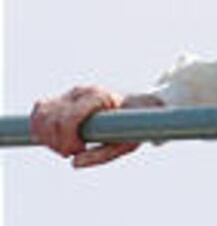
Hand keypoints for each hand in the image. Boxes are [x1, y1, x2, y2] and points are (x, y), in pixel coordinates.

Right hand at [31, 85, 163, 167]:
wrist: (138, 106)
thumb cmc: (134, 124)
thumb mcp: (126, 143)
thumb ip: (102, 155)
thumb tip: (74, 163)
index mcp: (100, 97)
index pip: (70, 117)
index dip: (68, 140)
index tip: (77, 152)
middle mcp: (82, 91)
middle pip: (53, 118)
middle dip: (57, 142)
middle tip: (72, 153)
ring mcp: (71, 93)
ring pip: (42, 113)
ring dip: (46, 136)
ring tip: (63, 147)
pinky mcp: (63, 98)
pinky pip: (40, 110)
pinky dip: (39, 127)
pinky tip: (52, 139)